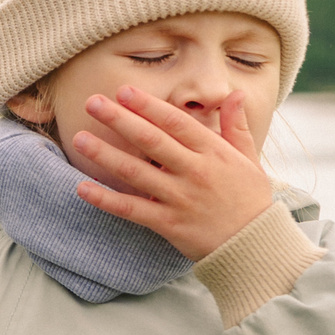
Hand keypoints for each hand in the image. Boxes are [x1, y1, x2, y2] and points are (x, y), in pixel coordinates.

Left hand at [70, 87, 272, 258]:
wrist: (256, 244)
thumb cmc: (250, 198)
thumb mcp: (249, 158)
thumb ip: (236, 126)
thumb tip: (235, 94)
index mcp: (214, 152)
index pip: (176, 123)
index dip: (149, 106)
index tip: (123, 91)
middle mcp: (195, 172)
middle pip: (151, 141)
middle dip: (120, 120)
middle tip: (92, 102)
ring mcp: (180, 198)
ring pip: (136, 173)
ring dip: (105, 155)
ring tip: (79, 139)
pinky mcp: (168, 223)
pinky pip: (132, 210)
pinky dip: (106, 199)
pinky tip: (82, 187)